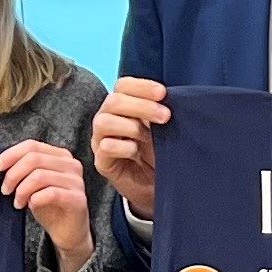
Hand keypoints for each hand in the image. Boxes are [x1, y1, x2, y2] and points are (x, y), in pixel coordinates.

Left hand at [0, 137, 97, 271]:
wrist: (68, 233)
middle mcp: (71, 164)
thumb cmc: (49, 206)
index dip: (10, 155)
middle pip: (34, 158)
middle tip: (5, 190)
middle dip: (13, 174)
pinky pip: (51, 193)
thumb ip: (23, 169)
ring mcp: (76, 181)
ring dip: (22, 190)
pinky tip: (30, 206)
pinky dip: (34, 199)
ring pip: (40, 175)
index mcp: (61, 155)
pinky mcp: (78, 199)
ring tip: (17, 203)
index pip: (32, 145)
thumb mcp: (32, 183)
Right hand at [90, 76, 168, 222]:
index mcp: (123, 106)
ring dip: (131, 127)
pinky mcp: (101, 162)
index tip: (163, 93)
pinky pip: (105, 147)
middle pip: (113, 101)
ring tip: (149, 137)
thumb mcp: (163, 129)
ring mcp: (101, 140)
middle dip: (142, 106)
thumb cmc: (159, 153)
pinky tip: (136, 151)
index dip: (141, 86)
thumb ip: (161, 111)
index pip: (123, 86)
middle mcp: (108, 119)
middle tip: (165, 116)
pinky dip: (123, 146)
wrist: (156, 186)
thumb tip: (171, 97)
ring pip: (104, 122)